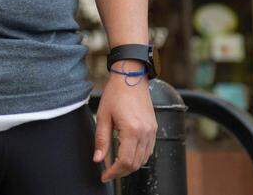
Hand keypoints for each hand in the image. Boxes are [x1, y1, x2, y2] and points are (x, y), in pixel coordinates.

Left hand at [93, 62, 156, 182]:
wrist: (131, 77)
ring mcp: (152, 131)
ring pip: (144, 159)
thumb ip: (101, 140)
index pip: (125, 162)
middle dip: (121, 172)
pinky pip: (148, 150)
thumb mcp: (103, 116)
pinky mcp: (154, 128)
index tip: (105, 176)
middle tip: (108, 172)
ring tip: (116, 164)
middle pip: (136, 164)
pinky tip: (127, 154)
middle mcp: (145, 133)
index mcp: (132, 130)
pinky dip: (138, 157)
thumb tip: (98, 160)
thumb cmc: (115, 94)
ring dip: (130, 165)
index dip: (114, 172)